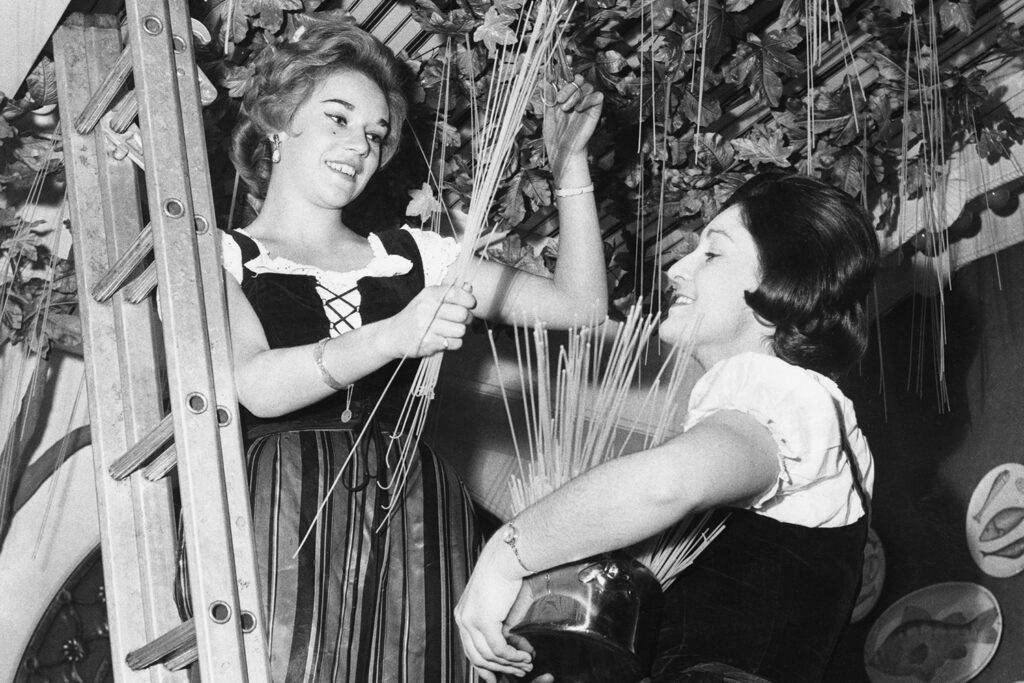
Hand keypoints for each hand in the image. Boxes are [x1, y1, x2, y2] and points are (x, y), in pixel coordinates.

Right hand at [386, 284, 474, 357]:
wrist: (393, 335)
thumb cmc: (415, 316)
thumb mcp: (429, 299)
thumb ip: (450, 293)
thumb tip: (469, 288)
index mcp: (428, 295)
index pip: (456, 293)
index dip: (469, 299)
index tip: (470, 304)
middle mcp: (426, 309)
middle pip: (462, 314)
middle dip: (467, 318)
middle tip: (461, 320)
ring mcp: (426, 327)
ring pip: (460, 330)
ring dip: (459, 332)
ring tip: (449, 330)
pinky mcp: (428, 343)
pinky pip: (455, 343)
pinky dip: (454, 342)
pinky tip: (444, 338)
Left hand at [455, 540, 532, 681]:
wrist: (507, 557)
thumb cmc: (505, 573)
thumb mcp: (498, 604)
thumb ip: (500, 625)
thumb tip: (512, 644)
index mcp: (463, 614)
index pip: (469, 648)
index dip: (484, 666)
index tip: (495, 677)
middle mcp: (462, 619)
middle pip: (477, 656)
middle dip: (499, 670)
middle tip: (519, 673)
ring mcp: (471, 621)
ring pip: (489, 656)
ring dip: (511, 664)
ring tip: (527, 665)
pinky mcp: (484, 622)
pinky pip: (499, 649)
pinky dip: (513, 656)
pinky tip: (525, 656)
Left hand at [541, 75, 603, 182]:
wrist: (563, 151)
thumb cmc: (555, 136)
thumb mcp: (547, 112)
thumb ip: (548, 95)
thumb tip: (544, 77)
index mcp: (565, 97)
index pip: (568, 76)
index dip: (567, 65)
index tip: (565, 57)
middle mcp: (576, 98)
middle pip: (577, 78)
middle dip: (568, 86)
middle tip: (559, 101)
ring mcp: (586, 104)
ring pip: (586, 86)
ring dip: (574, 95)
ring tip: (566, 109)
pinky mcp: (595, 111)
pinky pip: (597, 96)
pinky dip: (587, 100)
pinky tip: (578, 110)